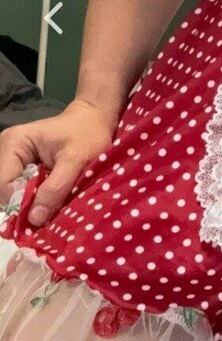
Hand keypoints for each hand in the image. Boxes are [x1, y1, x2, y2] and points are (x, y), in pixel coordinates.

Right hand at [0, 99, 115, 226]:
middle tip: (52, 207)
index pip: (3, 185)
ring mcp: (12, 159)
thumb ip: (56, 188)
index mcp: (14, 143)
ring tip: (53, 200)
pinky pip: (20, 190)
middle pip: (4, 192)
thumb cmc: (88, 135)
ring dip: (31, 203)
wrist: (94, 120)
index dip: (21, 203)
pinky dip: (35, 198)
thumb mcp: (77, 160)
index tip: (45, 211)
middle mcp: (6, 150)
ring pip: (12, 194)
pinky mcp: (20, 167)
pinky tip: (50, 197)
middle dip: (26, 205)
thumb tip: (34, 220)